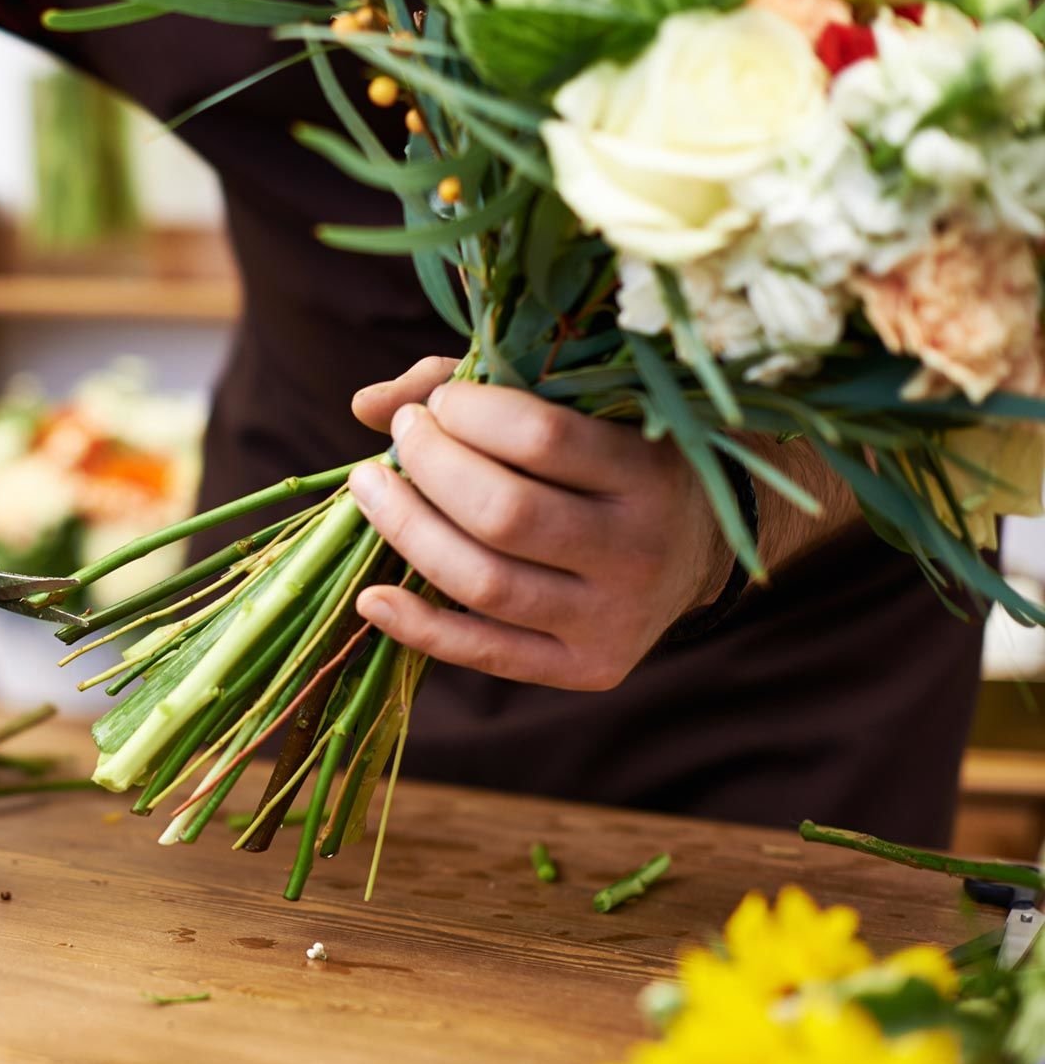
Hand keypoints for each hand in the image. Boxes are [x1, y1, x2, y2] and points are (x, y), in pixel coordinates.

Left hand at [347, 358, 730, 690]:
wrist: (698, 549)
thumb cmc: (615, 460)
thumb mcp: (580, 410)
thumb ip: (481, 395)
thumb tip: (367, 406)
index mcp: (650, 471)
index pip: (541, 437)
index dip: (470, 414)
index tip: (440, 402)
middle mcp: (640, 550)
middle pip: (504, 514)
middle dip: (431, 466)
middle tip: (403, 437)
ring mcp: (615, 617)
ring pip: (484, 583)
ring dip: (407, 531)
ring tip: (370, 487)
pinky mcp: (588, 668)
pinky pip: (485, 653)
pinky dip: (418, 626)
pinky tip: (372, 596)